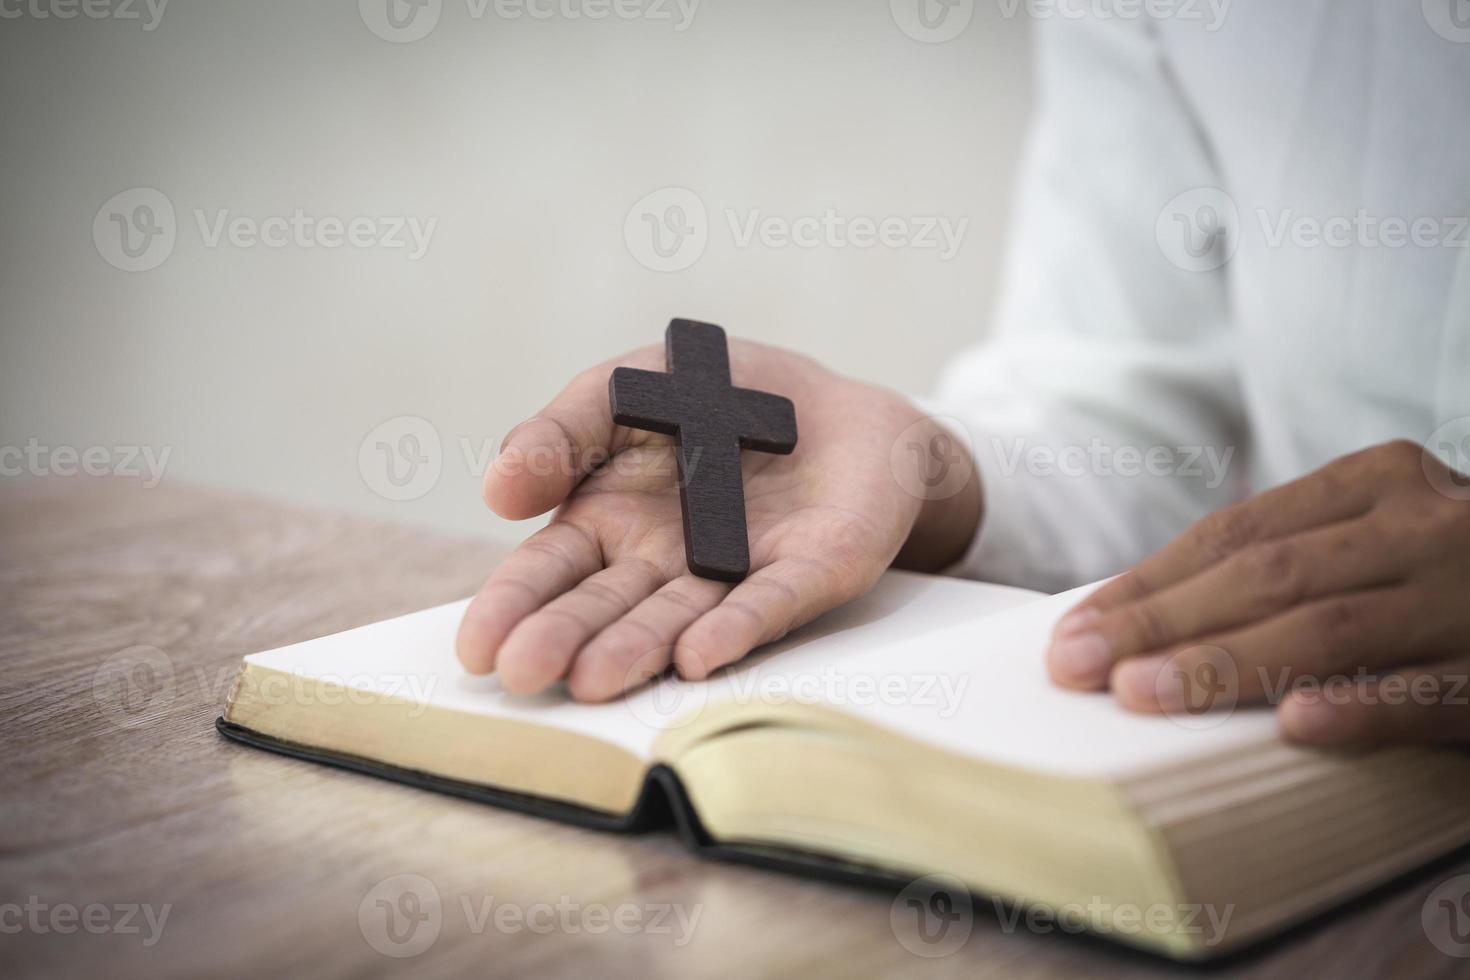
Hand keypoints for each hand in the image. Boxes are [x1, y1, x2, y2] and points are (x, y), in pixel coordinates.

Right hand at [457, 339, 980, 700]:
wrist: (835, 406)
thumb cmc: (719, 399)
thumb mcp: (629, 387)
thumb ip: (563, 430)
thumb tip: (496, 490)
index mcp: (610, 521)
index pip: (550, 571)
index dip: (512, 604)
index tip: (476, 645)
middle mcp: (664, 563)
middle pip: (604, 606)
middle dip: (563, 639)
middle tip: (522, 672)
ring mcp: (733, 575)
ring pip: (675, 618)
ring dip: (634, 648)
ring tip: (592, 680)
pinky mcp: (805, 575)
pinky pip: (766, 603)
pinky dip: (731, 628)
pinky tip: (697, 656)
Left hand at [1046, 439, 1469, 746]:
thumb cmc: (1447, 572)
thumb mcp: (1375, 535)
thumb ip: (1286, 558)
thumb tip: (1138, 611)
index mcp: (1380, 482)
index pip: (1239, 533)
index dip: (1150, 583)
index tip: (1074, 629)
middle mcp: (1427, 525)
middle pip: (1269, 576)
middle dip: (1162, 623)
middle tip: (1077, 668)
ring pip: (1333, 629)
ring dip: (1230, 665)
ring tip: (1145, 695)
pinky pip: (1431, 696)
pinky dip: (1365, 708)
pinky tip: (1298, 725)